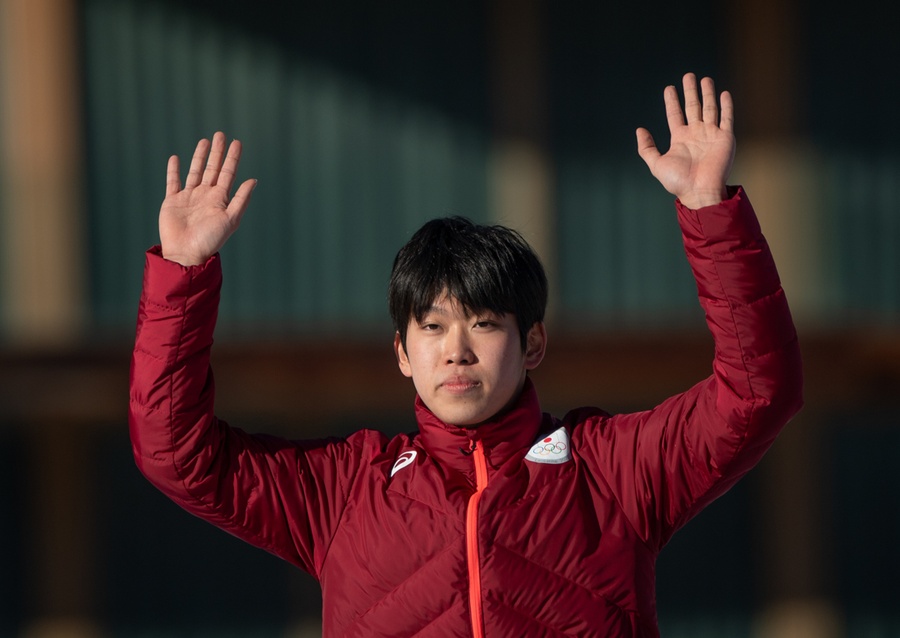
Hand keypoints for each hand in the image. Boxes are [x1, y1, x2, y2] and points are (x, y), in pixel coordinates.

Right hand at [159, 132, 256, 265]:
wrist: (186, 254)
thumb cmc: (210, 240)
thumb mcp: (231, 219)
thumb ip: (241, 199)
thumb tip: (253, 180)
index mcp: (220, 199)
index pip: (228, 173)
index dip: (233, 158)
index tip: (237, 142)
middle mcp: (206, 196)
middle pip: (213, 168)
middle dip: (217, 152)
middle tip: (220, 135)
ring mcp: (189, 197)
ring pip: (195, 171)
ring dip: (199, 156)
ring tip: (204, 141)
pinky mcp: (172, 201)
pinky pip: (173, 182)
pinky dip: (174, 170)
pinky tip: (175, 158)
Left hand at [636, 73, 734, 208]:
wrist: (700, 192)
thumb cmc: (678, 181)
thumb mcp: (656, 164)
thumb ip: (646, 147)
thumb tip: (639, 130)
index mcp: (680, 138)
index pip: (675, 114)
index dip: (672, 101)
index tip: (669, 88)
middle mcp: (696, 134)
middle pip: (693, 107)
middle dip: (690, 91)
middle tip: (688, 76)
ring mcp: (711, 135)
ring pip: (709, 108)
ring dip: (707, 93)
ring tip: (704, 79)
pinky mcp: (725, 138)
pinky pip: (726, 118)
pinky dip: (726, 106)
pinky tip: (723, 93)